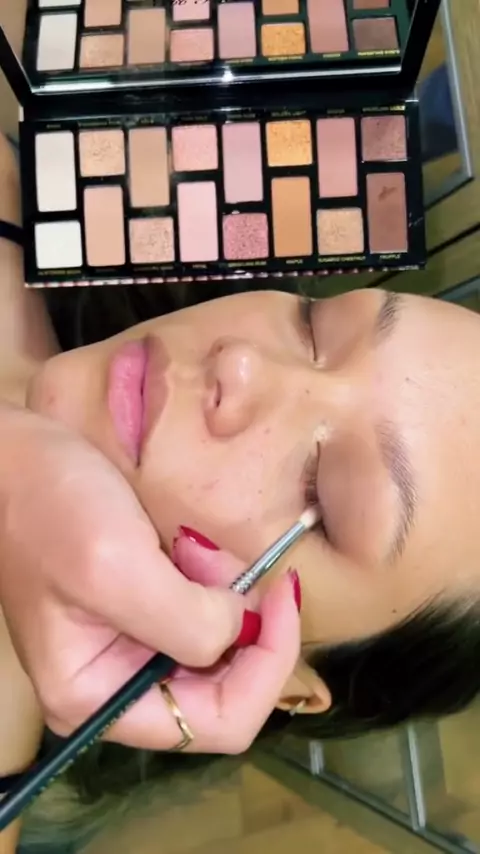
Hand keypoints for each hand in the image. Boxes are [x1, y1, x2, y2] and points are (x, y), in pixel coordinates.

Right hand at [0, 404, 299, 752]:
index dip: (268, 667)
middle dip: (243, 621)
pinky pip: (203, 610)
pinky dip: (212, 577)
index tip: (281, 596)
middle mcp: (118, 686)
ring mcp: (131, 647)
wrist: (10, 455)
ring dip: (224, 592)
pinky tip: (183, 542)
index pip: (219, 724)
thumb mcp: (114, 566)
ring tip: (186, 543)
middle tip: (217, 558)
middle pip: (227, 686)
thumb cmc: (47, 507)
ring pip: (221, 644)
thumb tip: (242, 626)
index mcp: (98, 698)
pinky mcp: (141, 610)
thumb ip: (186, 619)